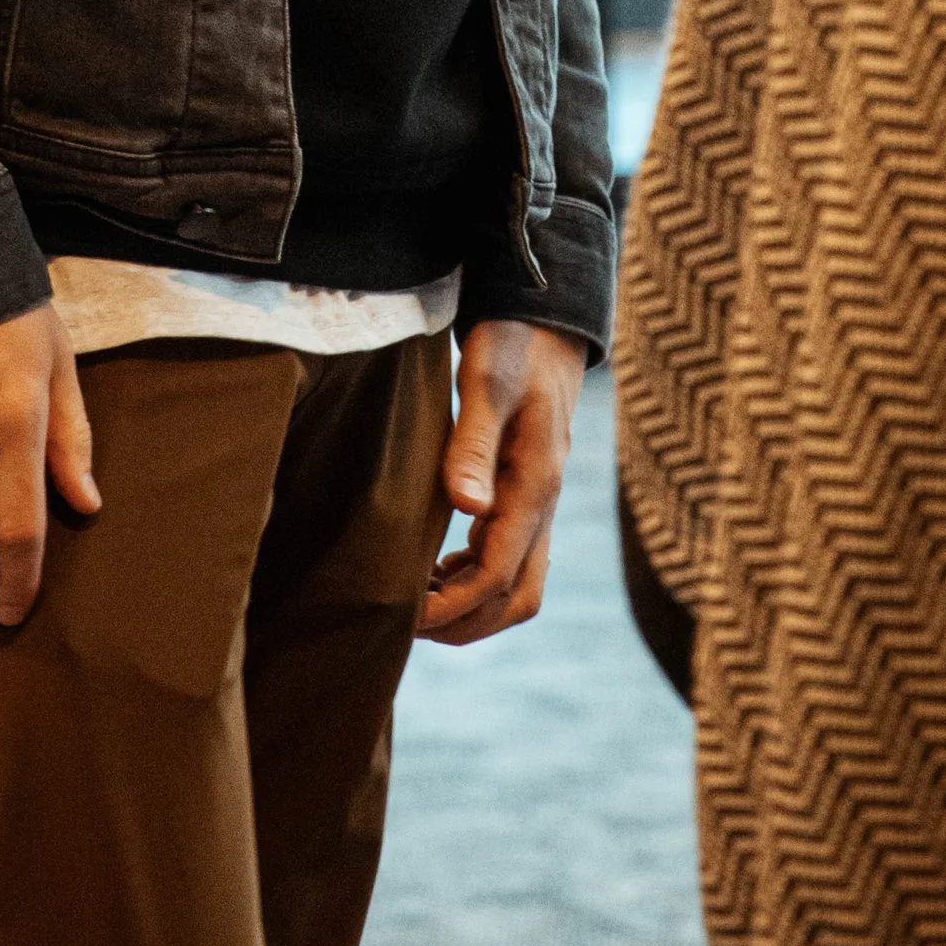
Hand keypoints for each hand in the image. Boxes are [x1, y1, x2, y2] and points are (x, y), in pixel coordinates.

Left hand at [420, 319, 585, 646]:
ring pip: (518, 586)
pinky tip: (436, 568)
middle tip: (405, 625)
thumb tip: (467, 507)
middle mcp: (543, 503)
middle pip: (517, 599)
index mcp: (535, 486)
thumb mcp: (487, 382)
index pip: (496, 576)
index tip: (401, 614)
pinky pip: (511, 559)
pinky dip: (475, 580)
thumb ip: (474, 444)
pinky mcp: (527, 494)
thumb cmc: (511, 344)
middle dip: (465, 625)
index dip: (450, 607)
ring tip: (415, 602)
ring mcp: (539, 502)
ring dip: (471, 608)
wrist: (543, 320)